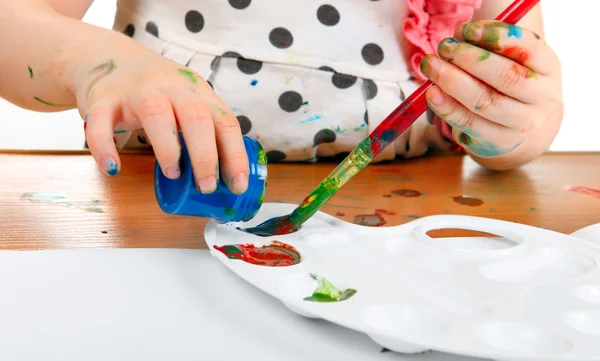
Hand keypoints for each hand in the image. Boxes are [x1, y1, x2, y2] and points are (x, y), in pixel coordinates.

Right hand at [73, 41, 247, 193]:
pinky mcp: (102, 99)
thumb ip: (203, 131)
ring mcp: (136, 90)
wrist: (105, 55)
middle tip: (207, 186)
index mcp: (196, 90)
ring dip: (168, 148)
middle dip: (205, 155)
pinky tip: (113, 168)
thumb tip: (223, 180)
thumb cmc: (156, 91)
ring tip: (172, 173)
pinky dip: (105, 147)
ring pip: (156, 113)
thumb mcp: (186, 100)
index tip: (238, 185)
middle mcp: (170, 86)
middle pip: (196, 116)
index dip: (234, 154)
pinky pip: (101, 123)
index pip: (224, 120)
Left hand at [420, 21, 562, 168]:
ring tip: (431, 66)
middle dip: (470, 58)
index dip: (496, 36)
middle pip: (506, 76)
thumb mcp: (512, 62)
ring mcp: (521, 123)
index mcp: (548, 67)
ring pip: (485, 101)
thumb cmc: (510, 85)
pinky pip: (468, 123)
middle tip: (444, 47)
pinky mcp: (497, 142)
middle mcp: (541, 97)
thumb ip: (489, 49)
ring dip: (453, 81)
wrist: (522, 131)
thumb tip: (456, 39)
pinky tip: (431, 93)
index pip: (528, 48)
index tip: (466, 30)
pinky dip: (447, 107)